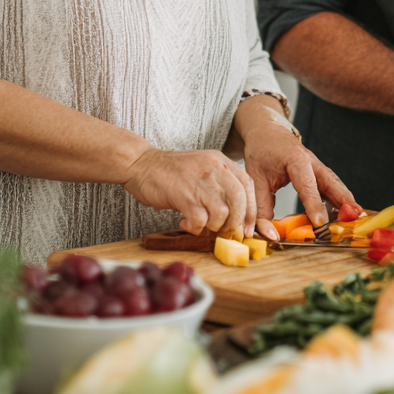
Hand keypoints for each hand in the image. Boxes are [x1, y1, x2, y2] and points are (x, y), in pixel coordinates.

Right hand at [122, 147, 256, 235]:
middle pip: (239, 200)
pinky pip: (200, 220)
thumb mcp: (203, 168)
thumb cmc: (172, 171)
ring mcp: (199, 182)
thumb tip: (238, 214)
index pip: (247, 185)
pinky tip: (186, 223)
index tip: (249, 227)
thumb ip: (220, 184)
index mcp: (221, 161)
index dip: (252, 209)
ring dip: (214, 226)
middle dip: (237, 221)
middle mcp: (214, 169)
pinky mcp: (183, 195)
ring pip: (222, 213)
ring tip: (202, 224)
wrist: (141, 164)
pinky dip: (196, 228)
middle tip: (227, 232)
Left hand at [241, 118, 358, 239]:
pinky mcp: (318, 172)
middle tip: (354, 218)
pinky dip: (340, 198)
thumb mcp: (254, 178)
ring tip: (356, 218)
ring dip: (346, 200)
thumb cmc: (261, 151)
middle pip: (331, 181)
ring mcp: (317, 166)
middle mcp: (311, 161)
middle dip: (344, 200)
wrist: (267, 131)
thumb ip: (261, 206)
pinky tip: (346, 212)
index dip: (314, 205)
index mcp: (295, 159)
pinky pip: (331, 185)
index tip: (320, 223)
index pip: (307, 185)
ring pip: (335, 183)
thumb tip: (268, 233)